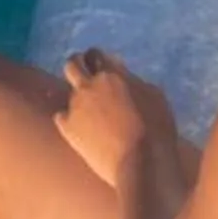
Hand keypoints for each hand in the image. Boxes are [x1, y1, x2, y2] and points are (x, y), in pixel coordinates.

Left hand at [56, 48, 176, 184]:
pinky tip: (80, 128)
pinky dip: (68, 119)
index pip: (96, 54)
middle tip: (84, 76)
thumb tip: (123, 75)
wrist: (141, 164)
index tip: (101, 66)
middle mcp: (90, 85)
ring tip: (92, 114)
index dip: (97, 60)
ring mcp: (76, 106)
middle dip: (77, 66)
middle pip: (72, 64)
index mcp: (112, 74)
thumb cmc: (156, 131)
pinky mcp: (67, 128)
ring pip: (68, 92)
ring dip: (79, 98)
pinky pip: (60, 116)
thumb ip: (134, 81)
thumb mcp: (155, 96)